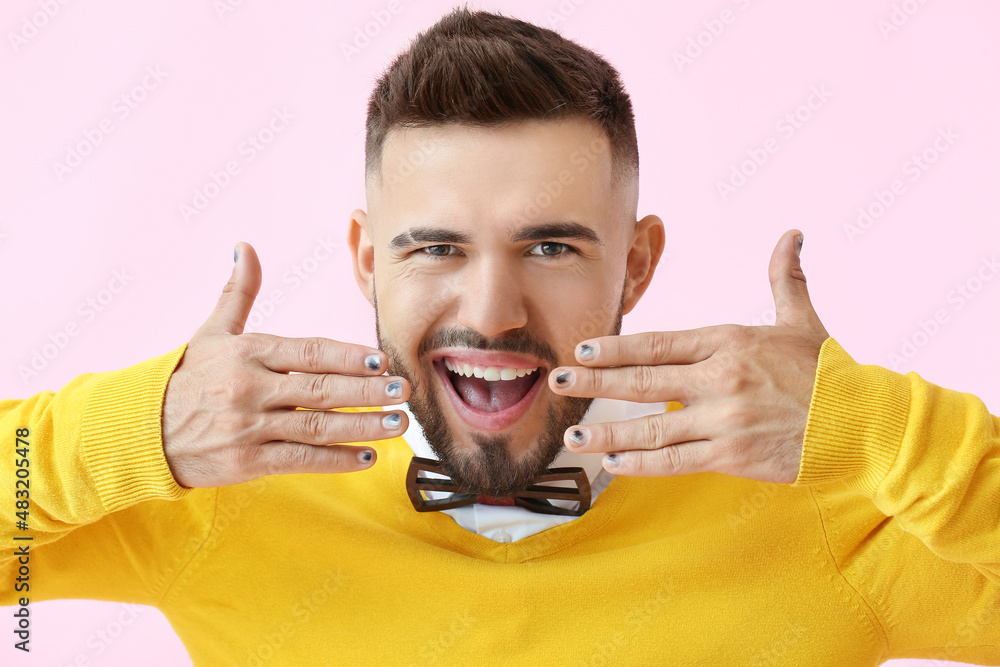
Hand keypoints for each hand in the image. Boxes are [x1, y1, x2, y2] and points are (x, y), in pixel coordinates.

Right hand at [162, 242, 410, 487]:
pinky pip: (301, 460)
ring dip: (362, 427)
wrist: (140, 431)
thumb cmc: (186, 378)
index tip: (381, 359)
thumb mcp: (210, 332)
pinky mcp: (246, 462)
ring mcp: (249, 427)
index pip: (310, 352)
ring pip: (317, 427)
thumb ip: (237, 292)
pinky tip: (366, 457)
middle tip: (403, 391)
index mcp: (249, 352)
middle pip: (321, 390)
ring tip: (397, 424)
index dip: (348, 356)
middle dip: (367, 391)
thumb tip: (246, 247)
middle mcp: (250, 388)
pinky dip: (335, 460)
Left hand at [548, 229, 829, 483]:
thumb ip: (785, 278)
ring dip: (606, 430)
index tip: (580, 350)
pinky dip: (640, 463)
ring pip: (650, 427)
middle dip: (592, 381)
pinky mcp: (732, 456)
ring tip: (573, 433)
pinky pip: (674, 461)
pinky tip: (612, 462)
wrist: (862, 424)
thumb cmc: (828, 372)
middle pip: (641, 379)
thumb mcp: (802, 321)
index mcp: (727, 341)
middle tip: (556, 382)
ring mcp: (723, 419)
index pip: (656, 342)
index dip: (613, 346)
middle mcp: (719, 378)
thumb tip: (792, 234)